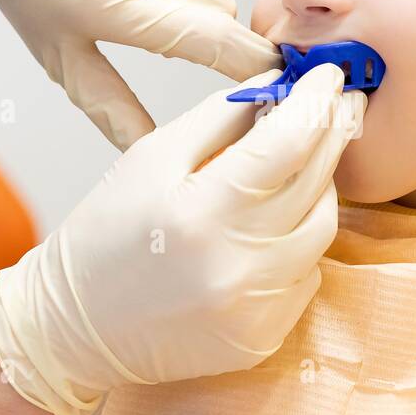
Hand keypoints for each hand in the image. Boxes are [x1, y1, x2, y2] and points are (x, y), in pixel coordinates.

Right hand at [0, 63, 366, 414]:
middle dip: (333, 135)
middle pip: (316, 185)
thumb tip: (278, 84)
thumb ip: (219, 117)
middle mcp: (235, 266)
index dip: (316, 103)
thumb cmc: (104, 237)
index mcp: (200, 212)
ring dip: (321, 189)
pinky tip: (276, 224)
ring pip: (322, 231)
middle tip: (342, 104)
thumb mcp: (150, 158)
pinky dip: (300, 242)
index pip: (287, 144)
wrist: (74, 328)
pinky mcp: (261, 339)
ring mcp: (254, 310)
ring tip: (303, 165)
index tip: (330, 75)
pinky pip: (308, 275)